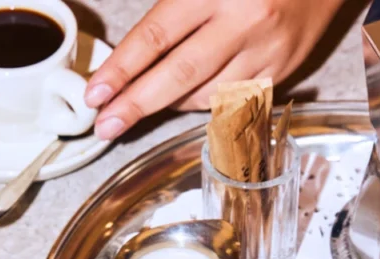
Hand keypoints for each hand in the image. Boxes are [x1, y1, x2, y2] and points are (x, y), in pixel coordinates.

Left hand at [84, 0, 344, 139]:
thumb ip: (173, 10)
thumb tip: (135, 56)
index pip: (156, 37)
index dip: (122, 68)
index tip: (96, 94)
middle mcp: (242, 23)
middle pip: (178, 76)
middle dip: (136, 104)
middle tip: (106, 125)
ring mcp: (266, 51)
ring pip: (206, 94)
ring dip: (168, 103)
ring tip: (141, 105)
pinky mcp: (283, 69)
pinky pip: (233, 98)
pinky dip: (205, 100)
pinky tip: (185, 98)